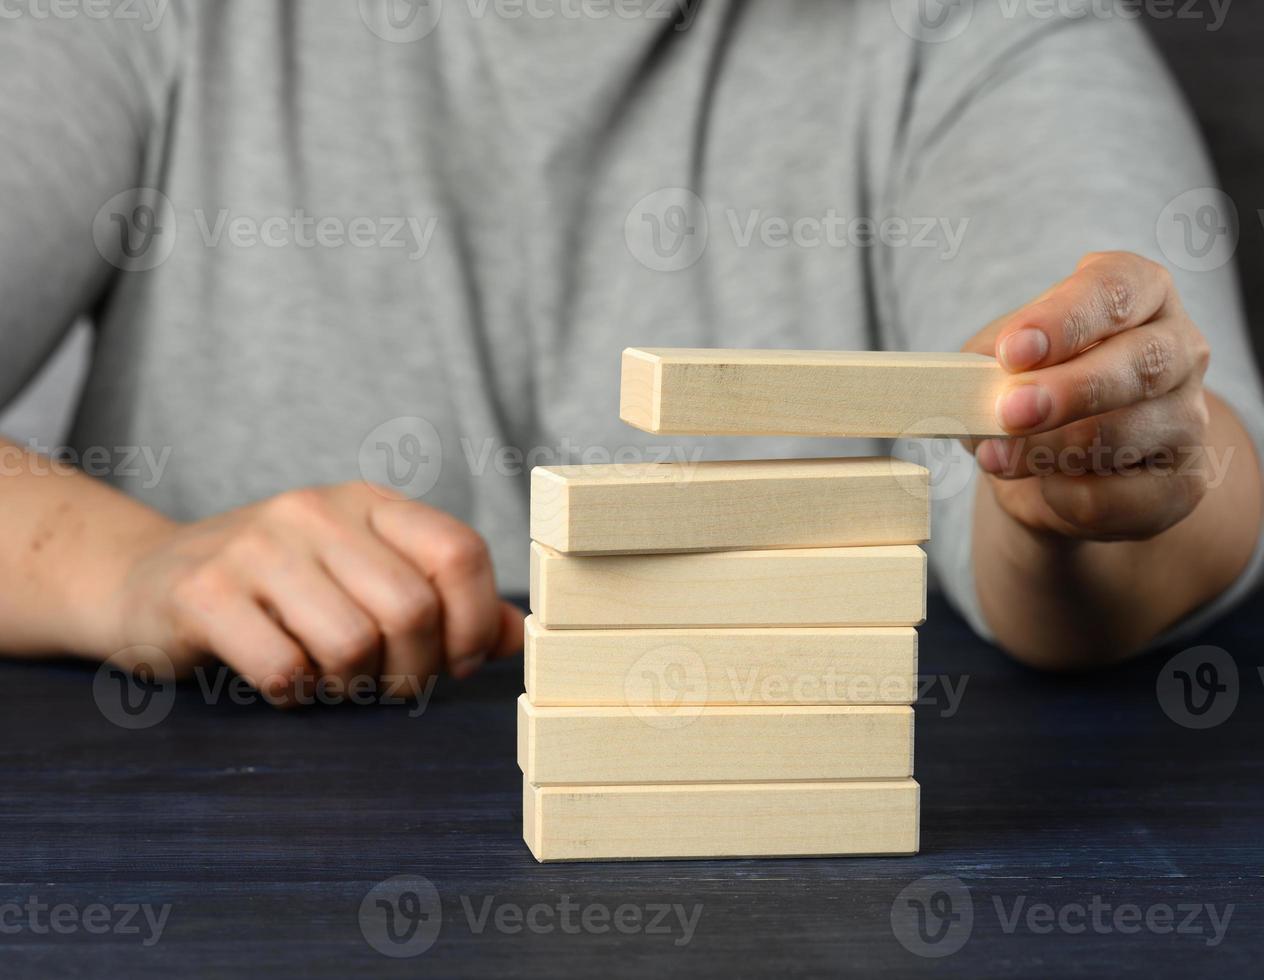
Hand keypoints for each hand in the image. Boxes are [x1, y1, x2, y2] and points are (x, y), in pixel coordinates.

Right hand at [104, 483, 523, 703]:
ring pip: (352, 643)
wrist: (145, 578)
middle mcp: (317, 511)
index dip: (473, 622)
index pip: (459, 552)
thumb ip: (444, 603)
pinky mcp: (204, 591)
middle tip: (386, 685)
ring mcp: (257, 546)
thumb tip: (515, 637)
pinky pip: (284, 668)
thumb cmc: (277, 589)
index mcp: (369, 503)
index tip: (455, 662)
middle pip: (412, 609)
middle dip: (412, 671)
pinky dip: (294, 694)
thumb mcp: (363, 577)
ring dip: (350, 686)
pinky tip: (281, 680)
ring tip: (328, 678)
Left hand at [965, 251, 1211, 540]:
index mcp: (1140, 293)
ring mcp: (1189, 416)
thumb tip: (972, 382)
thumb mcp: (997, 363)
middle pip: (1140, 362)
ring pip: (1130, 433)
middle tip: (1009, 412)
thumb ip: (987, 365)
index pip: (1117, 290)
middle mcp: (1179, 347)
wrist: (1044, 464)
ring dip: (1052, 450)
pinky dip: (1072, 496)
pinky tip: (1042, 486)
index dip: (1065, 320)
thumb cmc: (1026, 389)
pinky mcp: (1184, 481)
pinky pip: (1130, 495)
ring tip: (995, 457)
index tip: (1012, 350)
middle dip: (1069, 390)